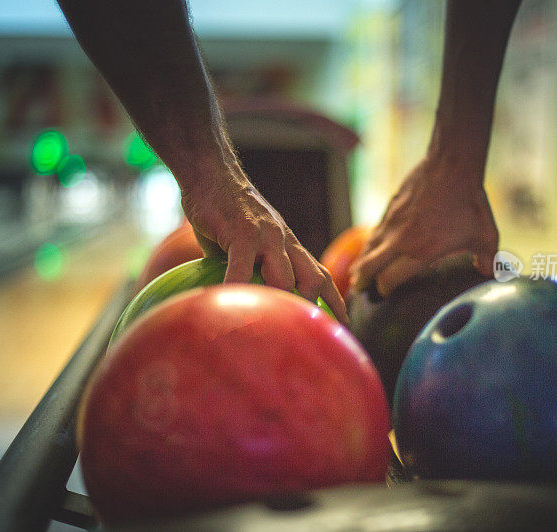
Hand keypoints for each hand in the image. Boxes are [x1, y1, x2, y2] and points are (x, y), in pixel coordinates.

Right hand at [179, 159, 348, 324]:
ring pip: (287, 276)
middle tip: (309, 332)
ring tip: (273, 325)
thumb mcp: (248, 241)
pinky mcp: (243, 233)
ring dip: (282, 301)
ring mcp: (266, 236)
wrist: (212, 174)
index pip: (321, 274)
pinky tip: (229, 304)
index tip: (343, 324)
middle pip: (314, 279)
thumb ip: (252, 265)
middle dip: (314, 307)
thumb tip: (242, 297)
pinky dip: (238, 288)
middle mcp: (285, 241)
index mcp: (289, 245)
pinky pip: (243, 267)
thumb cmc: (226, 212)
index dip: (335, 300)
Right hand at [350, 156, 497, 296]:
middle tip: (357, 291)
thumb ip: (488, 259)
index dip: (383, 290)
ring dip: (360, 264)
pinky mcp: (390, 209)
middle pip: (371, 267)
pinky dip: (368, 245)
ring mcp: (392, 224)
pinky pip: (374, 232)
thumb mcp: (486, 236)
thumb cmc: (470, 203)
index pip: (390, 279)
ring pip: (369, 249)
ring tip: (356, 275)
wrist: (452, 167)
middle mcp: (401, 242)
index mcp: (421, 253)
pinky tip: (368, 248)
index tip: (383, 295)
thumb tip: (491, 274)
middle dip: (362, 282)